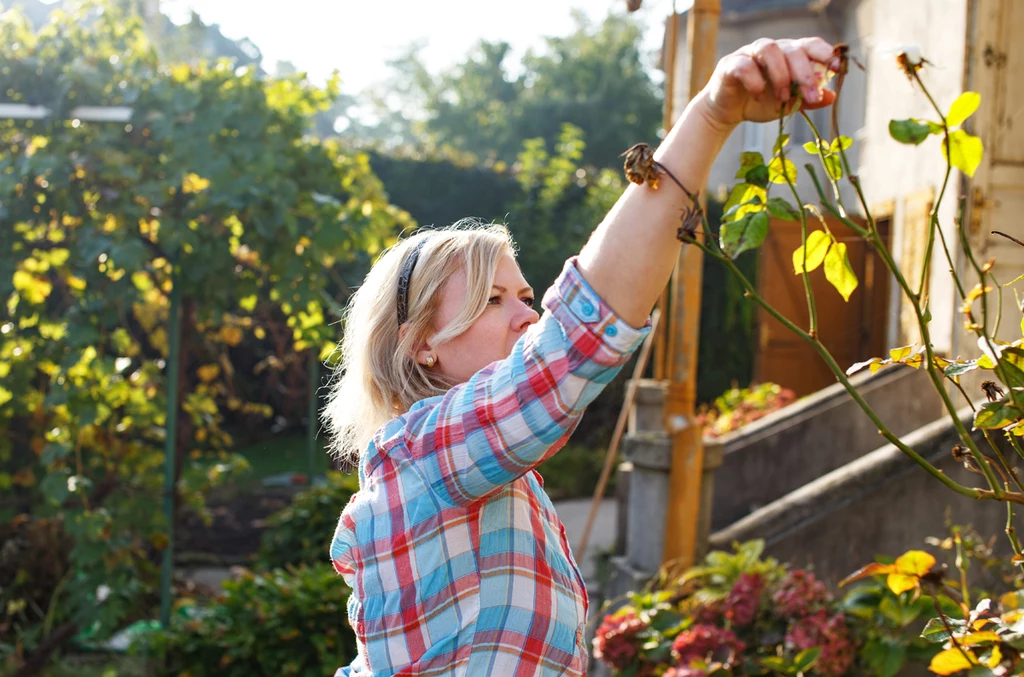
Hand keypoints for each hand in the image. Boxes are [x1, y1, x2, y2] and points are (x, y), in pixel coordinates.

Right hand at [697, 37, 838, 129]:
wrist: (726, 113)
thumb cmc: (758, 103)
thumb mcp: (787, 105)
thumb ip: (807, 100)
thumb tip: (831, 97)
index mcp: (788, 54)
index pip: (809, 45)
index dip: (825, 53)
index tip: (837, 67)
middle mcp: (771, 49)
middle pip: (793, 49)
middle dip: (805, 74)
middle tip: (811, 96)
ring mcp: (749, 53)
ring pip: (770, 49)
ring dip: (781, 75)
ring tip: (782, 98)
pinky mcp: (730, 64)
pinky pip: (745, 66)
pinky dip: (754, 81)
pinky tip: (757, 96)